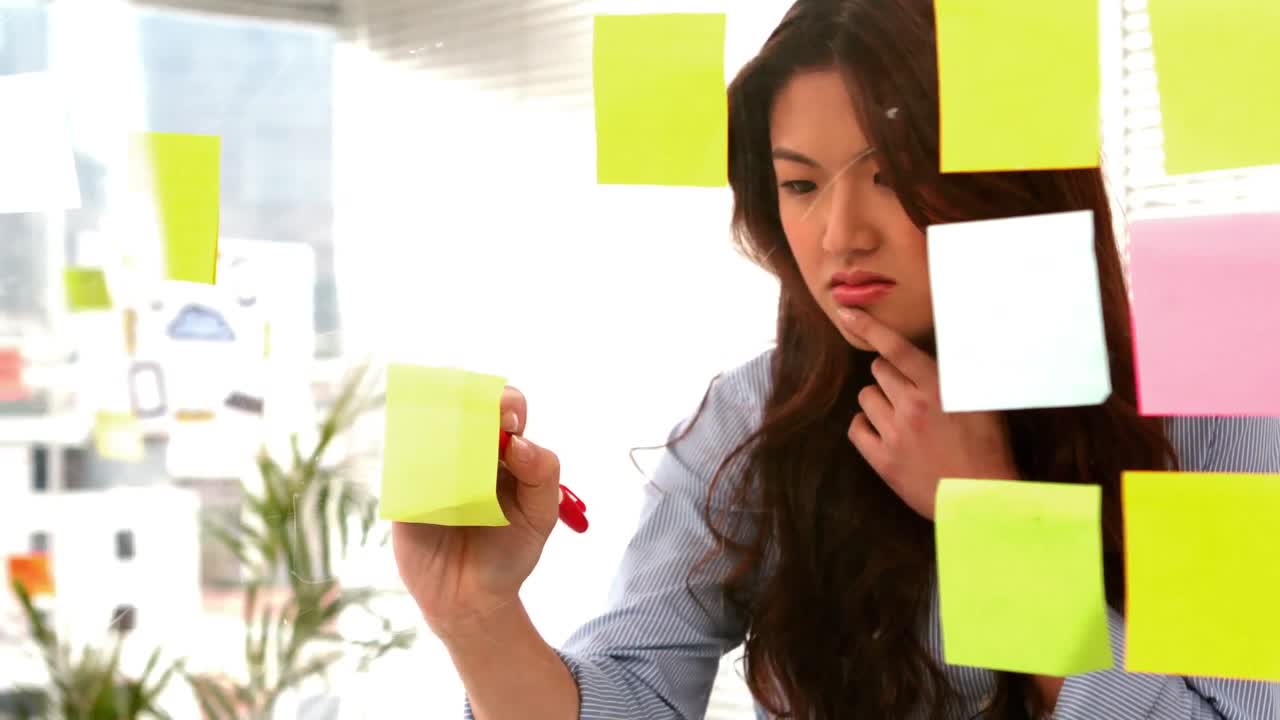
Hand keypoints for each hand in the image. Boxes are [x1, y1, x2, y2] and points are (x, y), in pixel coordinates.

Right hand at [392, 387, 561, 640]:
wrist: (471, 599)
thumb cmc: (510, 552)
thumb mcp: (540, 516)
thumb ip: (542, 475)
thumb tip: (518, 442)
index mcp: (503, 452)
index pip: (505, 409)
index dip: (507, 402)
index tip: (510, 419)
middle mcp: (467, 452)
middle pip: (462, 406)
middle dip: (467, 396)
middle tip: (476, 413)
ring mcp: (433, 467)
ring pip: (426, 424)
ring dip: (432, 415)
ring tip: (445, 425)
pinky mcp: (404, 490)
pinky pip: (399, 462)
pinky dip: (406, 450)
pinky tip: (418, 455)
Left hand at [836, 308, 1019, 519]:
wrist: (980, 500)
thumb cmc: (988, 450)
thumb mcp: (984, 405)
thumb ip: (960, 377)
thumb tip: (949, 352)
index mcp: (937, 388)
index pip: (895, 348)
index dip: (869, 326)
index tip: (848, 312)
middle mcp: (911, 406)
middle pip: (878, 370)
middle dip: (890, 374)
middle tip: (908, 391)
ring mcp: (893, 433)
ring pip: (866, 397)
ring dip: (878, 400)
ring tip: (900, 415)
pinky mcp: (881, 459)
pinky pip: (856, 428)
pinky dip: (864, 425)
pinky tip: (880, 430)